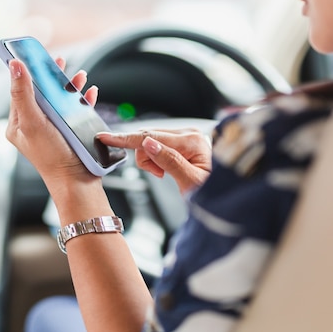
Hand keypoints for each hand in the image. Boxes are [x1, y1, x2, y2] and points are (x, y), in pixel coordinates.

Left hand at [5, 57, 98, 179]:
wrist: (76, 181)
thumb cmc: (52, 156)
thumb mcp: (33, 121)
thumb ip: (23, 94)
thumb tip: (15, 66)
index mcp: (19, 124)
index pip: (20, 91)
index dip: (29, 73)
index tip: (35, 56)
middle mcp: (34, 125)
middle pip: (42, 93)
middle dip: (53, 77)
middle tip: (60, 62)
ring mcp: (52, 129)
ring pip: (60, 100)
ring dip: (70, 86)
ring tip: (80, 76)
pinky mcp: (69, 133)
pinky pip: (75, 111)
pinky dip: (82, 100)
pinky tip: (89, 94)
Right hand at [97, 128, 211, 193]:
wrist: (226, 198)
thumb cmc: (214, 193)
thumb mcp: (190, 182)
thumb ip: (169, 161)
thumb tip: (149, 143)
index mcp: (192, 141)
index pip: (151, 137)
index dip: (125, 139)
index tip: (106, 137)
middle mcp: (189, 133)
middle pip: (148, 138)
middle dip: (145, 158)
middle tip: (159, 174)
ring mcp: (187, 136)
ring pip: (150, 143)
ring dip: (151, 160)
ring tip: (165, 174)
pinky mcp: (183, 141)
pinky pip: (158, 146)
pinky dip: (156, 160)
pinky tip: (167, 169)